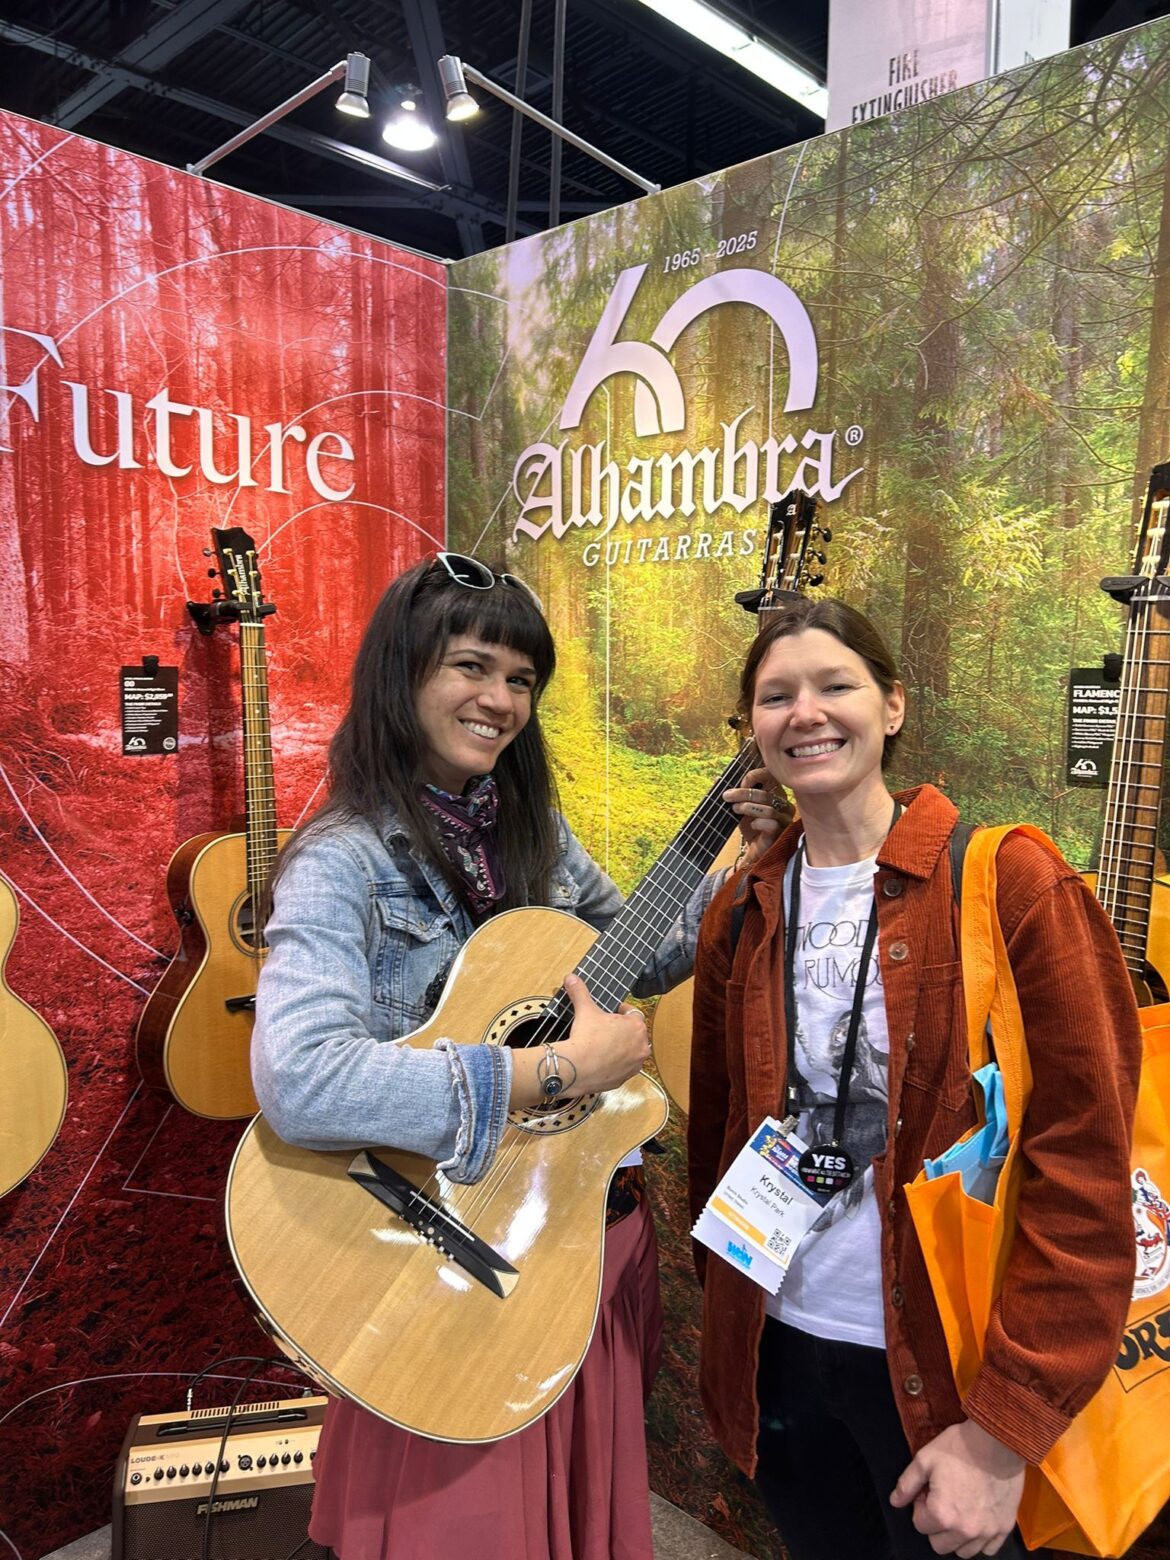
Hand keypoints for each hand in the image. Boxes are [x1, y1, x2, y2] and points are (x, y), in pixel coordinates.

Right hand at [559, 972, 650, 1093]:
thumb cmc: (586, 1037)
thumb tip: (571, 977)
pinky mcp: (624, 1079)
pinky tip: (600, 1061)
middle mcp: (641, 1046)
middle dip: (622, 1031)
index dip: (621, 1012)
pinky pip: (622, 1069)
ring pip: (630, 1052)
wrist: (576, 1068)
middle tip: (605, 1029)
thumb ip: (580, 992)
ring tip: (602, 1046)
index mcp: (636, 1026)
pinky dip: (614, 1065)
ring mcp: (634, 1065)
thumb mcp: (584, 1010)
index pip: (634, 1014)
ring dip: (621, 1048)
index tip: (612, 1012)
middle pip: (634, 1034)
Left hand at [724, 765, 792, 867]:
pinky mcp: (782, 832)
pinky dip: (758, 823)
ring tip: (735, 810)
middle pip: (765, 793)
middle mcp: (783, 803)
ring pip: (768, 809)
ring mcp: (784, 818)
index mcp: (775, 792)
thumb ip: (732, 793)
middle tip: (727, 797)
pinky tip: (752, 825)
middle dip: (742, 793)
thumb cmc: (751, 827)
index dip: (755, 776)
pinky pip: (771, 824)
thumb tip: (717, 778)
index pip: (771, 776)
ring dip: (747, 807)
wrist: (755, 851)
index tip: (739, 782)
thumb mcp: (739, 807)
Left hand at [890, 1419, 1025, 1555]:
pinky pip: (989, 1549)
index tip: (929, 1490)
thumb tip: (895, 1501)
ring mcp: (987, 1532)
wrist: (997, 1440)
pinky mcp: (1004, 1528)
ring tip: (960, 1508)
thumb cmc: (960, 1447)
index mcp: (942, 1514)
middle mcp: (965, 1530)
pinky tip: (977, 1518)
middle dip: (936, 1525)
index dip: (921, 1506)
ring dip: (957, 1536)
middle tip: (942, 1499)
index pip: (920, 1525)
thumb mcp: (925, 1459)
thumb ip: (907, 1484)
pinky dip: (980, 1540)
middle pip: (939, 1544)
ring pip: (964, 1551)